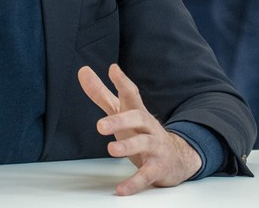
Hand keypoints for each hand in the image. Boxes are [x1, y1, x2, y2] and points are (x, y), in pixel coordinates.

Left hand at [77, 64, 202, 195]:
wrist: (176, 158)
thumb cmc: (141, 132)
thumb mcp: (121, 112)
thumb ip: (101, 93)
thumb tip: (83, 71)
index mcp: (137, 112)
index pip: (131, 94)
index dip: (123, 82)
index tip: (113, 69)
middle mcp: (148, 127)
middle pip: (138, 119)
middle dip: (120, 120)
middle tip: (100, 125)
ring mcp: (155, 147)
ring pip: (144, 144)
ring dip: (128, 147)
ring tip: (112, 150)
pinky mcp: (158, 168)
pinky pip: (146, 175)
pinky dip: (134, 183)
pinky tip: (121, 189)